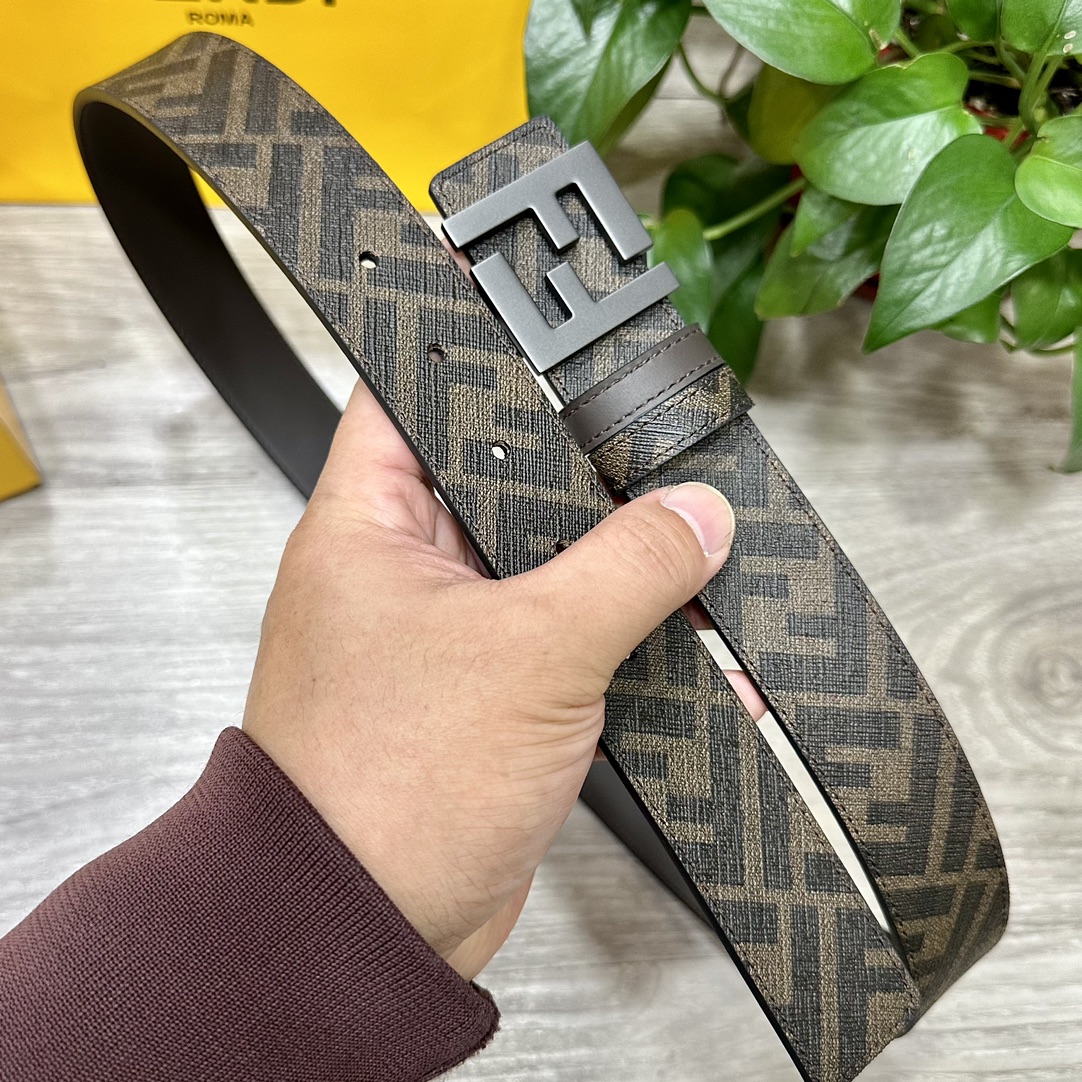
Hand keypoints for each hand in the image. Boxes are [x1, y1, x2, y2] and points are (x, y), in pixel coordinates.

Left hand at [243, 379, 762, 979]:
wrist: (375, 930)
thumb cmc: (387, 791)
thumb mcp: (529, 653)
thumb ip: (625, 569)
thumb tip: (697, 516)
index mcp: (367, 526)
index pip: (411, 392)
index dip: (475, 351)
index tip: (540, 323)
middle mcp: (402, 568)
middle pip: (501, 475)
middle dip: (581, 469)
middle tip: (649, 441)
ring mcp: (449, 629)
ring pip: (544, 559)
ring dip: (613, 561)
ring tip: (684, 535)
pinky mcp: (490, 689)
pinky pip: (563, 633)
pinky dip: (618, 632)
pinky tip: (677, 627)